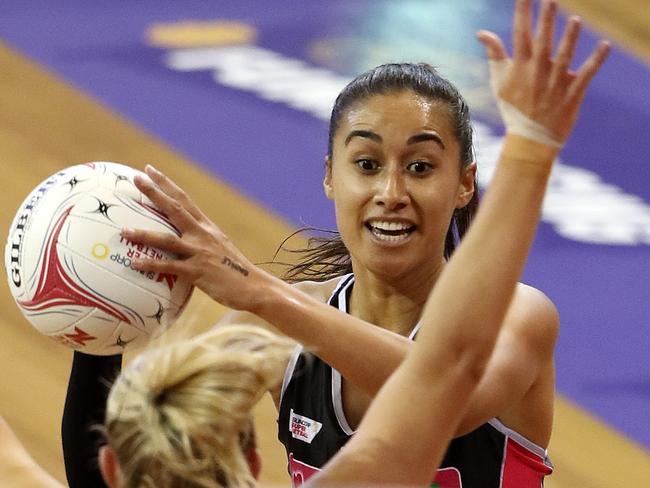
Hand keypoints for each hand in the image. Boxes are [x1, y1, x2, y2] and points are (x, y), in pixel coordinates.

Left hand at [121, 165, 271, 310]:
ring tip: (123, 231)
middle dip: (155, 192)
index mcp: (207, 227)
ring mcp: (200, 252)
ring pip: (167, 239)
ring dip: (144, 234)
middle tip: (136, 178)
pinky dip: (151, 264)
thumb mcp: (220, 250)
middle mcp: (203, 234)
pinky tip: (134, 263)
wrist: (254, 286)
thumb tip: (183, 246)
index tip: (150, 170)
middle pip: (175, 208)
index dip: (166, 184)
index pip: (184, 199)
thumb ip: (202, 244)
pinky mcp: (198, 271)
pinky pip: (170, 267)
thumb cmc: (235, 272)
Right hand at [477, 0, 609, 143]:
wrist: (530, 138)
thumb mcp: (499, 81)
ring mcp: (555, 84)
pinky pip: (585, 75)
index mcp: (520, 68)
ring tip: (575, 21)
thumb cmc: (514, 107)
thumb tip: (481, 33)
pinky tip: (605, 46)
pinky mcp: (571, 94)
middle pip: (542, 43)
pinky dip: (595, 61)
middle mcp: (537, 74)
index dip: (523, 14)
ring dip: (569, 40)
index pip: (520, 35)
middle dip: (546, 22)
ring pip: (563, 58)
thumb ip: (494, 54)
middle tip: (550, 1)